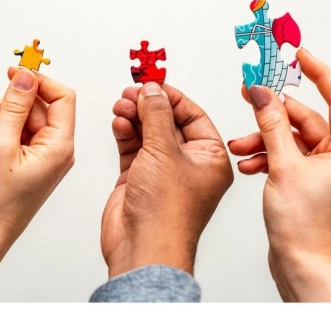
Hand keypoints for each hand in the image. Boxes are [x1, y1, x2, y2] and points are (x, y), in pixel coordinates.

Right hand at [0, 68, 75, 300]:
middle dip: (12, 105)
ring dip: (4, 118)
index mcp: (61, 145)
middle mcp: (59, 148)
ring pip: (27, 116)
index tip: (15, 74)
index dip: (40, 81)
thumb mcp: (0, 144)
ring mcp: (46, 154)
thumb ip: (14, 107)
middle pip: (40, 105)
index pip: (63, 97)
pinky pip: (22, 131)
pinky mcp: (33, 159)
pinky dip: (4, 130)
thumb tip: (26, 76)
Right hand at [101, 83, 232, 277]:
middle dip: (149, 106)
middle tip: (132, 92)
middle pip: (169, 122)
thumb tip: (153, 91)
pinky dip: (126, 134)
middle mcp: (189, 164)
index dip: (173, 97)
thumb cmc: (168, 212)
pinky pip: (133, 148)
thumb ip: (156, 115)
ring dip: (135, 117)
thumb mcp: (165, 151)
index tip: (154, 83)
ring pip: (149, 134)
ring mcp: (163, 172)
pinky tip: (120, 123)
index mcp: (211, 158)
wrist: (143, 247)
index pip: (194, 116)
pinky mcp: (140, 180)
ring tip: (122, 106)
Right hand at [228, 48, 330, 301]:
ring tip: (238, 146)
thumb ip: (272, 125)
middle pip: (304, 121)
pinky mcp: (306, 181)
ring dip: (262, 140)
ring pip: (289, 140)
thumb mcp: (283, 166)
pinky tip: (247, 165)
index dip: (319, 73)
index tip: (300, 54)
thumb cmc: (303, 225)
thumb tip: (263, 94)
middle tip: (249, 95)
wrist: (299, 264)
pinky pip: (284, 157)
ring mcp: (323, 171)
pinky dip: (265, 157)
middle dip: (271, 116)